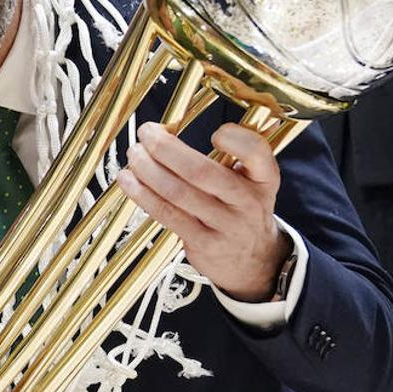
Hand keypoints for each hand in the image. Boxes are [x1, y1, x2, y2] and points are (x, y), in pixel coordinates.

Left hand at [116, 121, 290, 301]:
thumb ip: (226, 157)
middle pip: (202, 172)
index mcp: (264, 178)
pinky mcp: (203, 244)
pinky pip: (167, 214)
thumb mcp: (251, 180)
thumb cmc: (241, 207)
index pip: (257, 153)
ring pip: (178, 193)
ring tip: (134, 154)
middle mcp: (248, 202)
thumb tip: (167, 132)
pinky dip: (143, 194)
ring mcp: (226, 226)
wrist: (254, 260)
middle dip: (166, 148)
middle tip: (146, 132)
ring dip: (147, 170)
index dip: (236, 139)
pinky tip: (128, 180)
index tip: (215, 131)